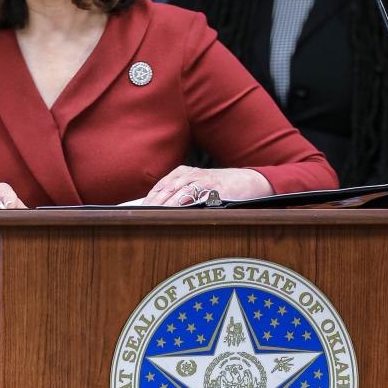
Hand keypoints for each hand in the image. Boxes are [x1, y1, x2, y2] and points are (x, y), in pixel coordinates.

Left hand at [143, 166, 272, 206]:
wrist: (249, 183)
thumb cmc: (220, 188)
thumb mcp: (197, 187)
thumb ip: (179, 195)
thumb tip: (156, 210)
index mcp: (184, 173)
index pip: (161, 186)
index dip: (149, 198)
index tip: (138, 211)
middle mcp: (193, 174)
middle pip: (168, 188)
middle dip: (155, 202)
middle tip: (143, 214)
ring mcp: (206, 181)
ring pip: (182, 191)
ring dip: (167, 203)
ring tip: (156, 213)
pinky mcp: (218, 189)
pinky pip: (201, 196)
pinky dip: (189, 203)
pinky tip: (179, 211)